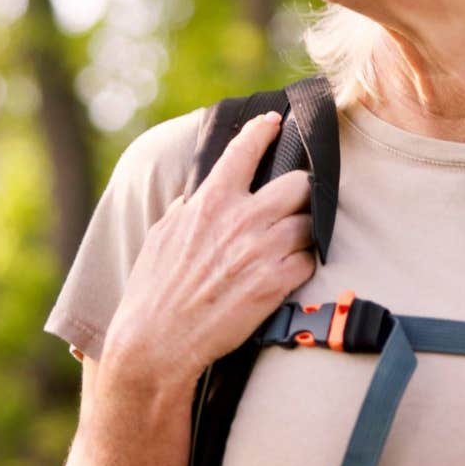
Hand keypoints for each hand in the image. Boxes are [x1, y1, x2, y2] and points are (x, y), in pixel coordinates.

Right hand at [105, 111, 316, 387]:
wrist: (158, 343)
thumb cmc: (153, 291)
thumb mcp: (162, 236)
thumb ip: (186, 209)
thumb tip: (197, 195)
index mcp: (211, 202)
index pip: (245, 150)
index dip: (264, 130)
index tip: (274, 122)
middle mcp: (242, 220)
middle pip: (300, 184)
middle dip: (301, 193)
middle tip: (292, 205)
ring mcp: (263, 251)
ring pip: (311, 223)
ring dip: (304, 233)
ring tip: (289, 245)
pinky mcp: (276, 284)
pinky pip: (309, 262)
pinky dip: (302, 266)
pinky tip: (286, 274)